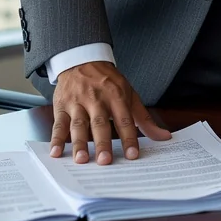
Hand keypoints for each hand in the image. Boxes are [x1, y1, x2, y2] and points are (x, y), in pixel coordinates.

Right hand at [51, 61, 170, 164]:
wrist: (82, 60)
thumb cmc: (109, 82)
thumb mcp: (129, 95)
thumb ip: (144, 119)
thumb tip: (164, 137)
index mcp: (116, 96)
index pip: (124, 119)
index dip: (129, 137)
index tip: (132, 155)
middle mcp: (97, 99)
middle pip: (100, 123)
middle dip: (102, 142)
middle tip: (105, 161)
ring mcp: (78, 102)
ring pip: (78, 124)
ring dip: (79, 143)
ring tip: (82, 159)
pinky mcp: (61, 106)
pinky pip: (59, 124)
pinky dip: (56, 139)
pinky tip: (56, 152)